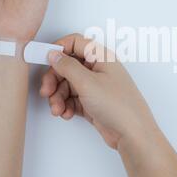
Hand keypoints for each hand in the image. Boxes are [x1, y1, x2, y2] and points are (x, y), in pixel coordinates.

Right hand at [40, 34, 159, 149]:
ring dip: (58, 96)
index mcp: (101, 57)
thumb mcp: (87, 83)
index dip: (58, 49)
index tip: (43, 60)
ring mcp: (96, 86)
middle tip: (46, 92)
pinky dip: (66, 105)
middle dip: (54, 79)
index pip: (75, 43)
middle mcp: (99, 69)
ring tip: (57, 109)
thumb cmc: (118, 106)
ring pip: (68, 84)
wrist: (132, 134)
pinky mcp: (93, 102)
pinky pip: (73, 99)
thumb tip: (53, 54)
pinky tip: (66, 113)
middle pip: (68, 66)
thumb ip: (67, 66)